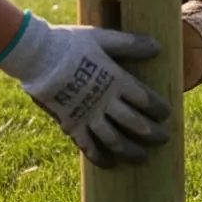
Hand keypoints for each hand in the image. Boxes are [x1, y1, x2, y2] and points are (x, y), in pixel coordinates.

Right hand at [0, 13, 169, 168]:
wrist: (35, 55)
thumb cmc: (70, 44)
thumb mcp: (103, 38)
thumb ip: (130, 44)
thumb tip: (158, 47)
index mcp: (117, 80)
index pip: (146, 100)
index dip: (159, 109)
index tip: (166, 115)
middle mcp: (105, 101)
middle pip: (135, 123)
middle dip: (152, 134)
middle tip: (164, 139)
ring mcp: (87, 115)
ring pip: (114, 139)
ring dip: (130, 150)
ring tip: (142, 158)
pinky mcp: (70, 123)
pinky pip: (87, 145)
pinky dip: (99, 157)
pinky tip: (110, 164)